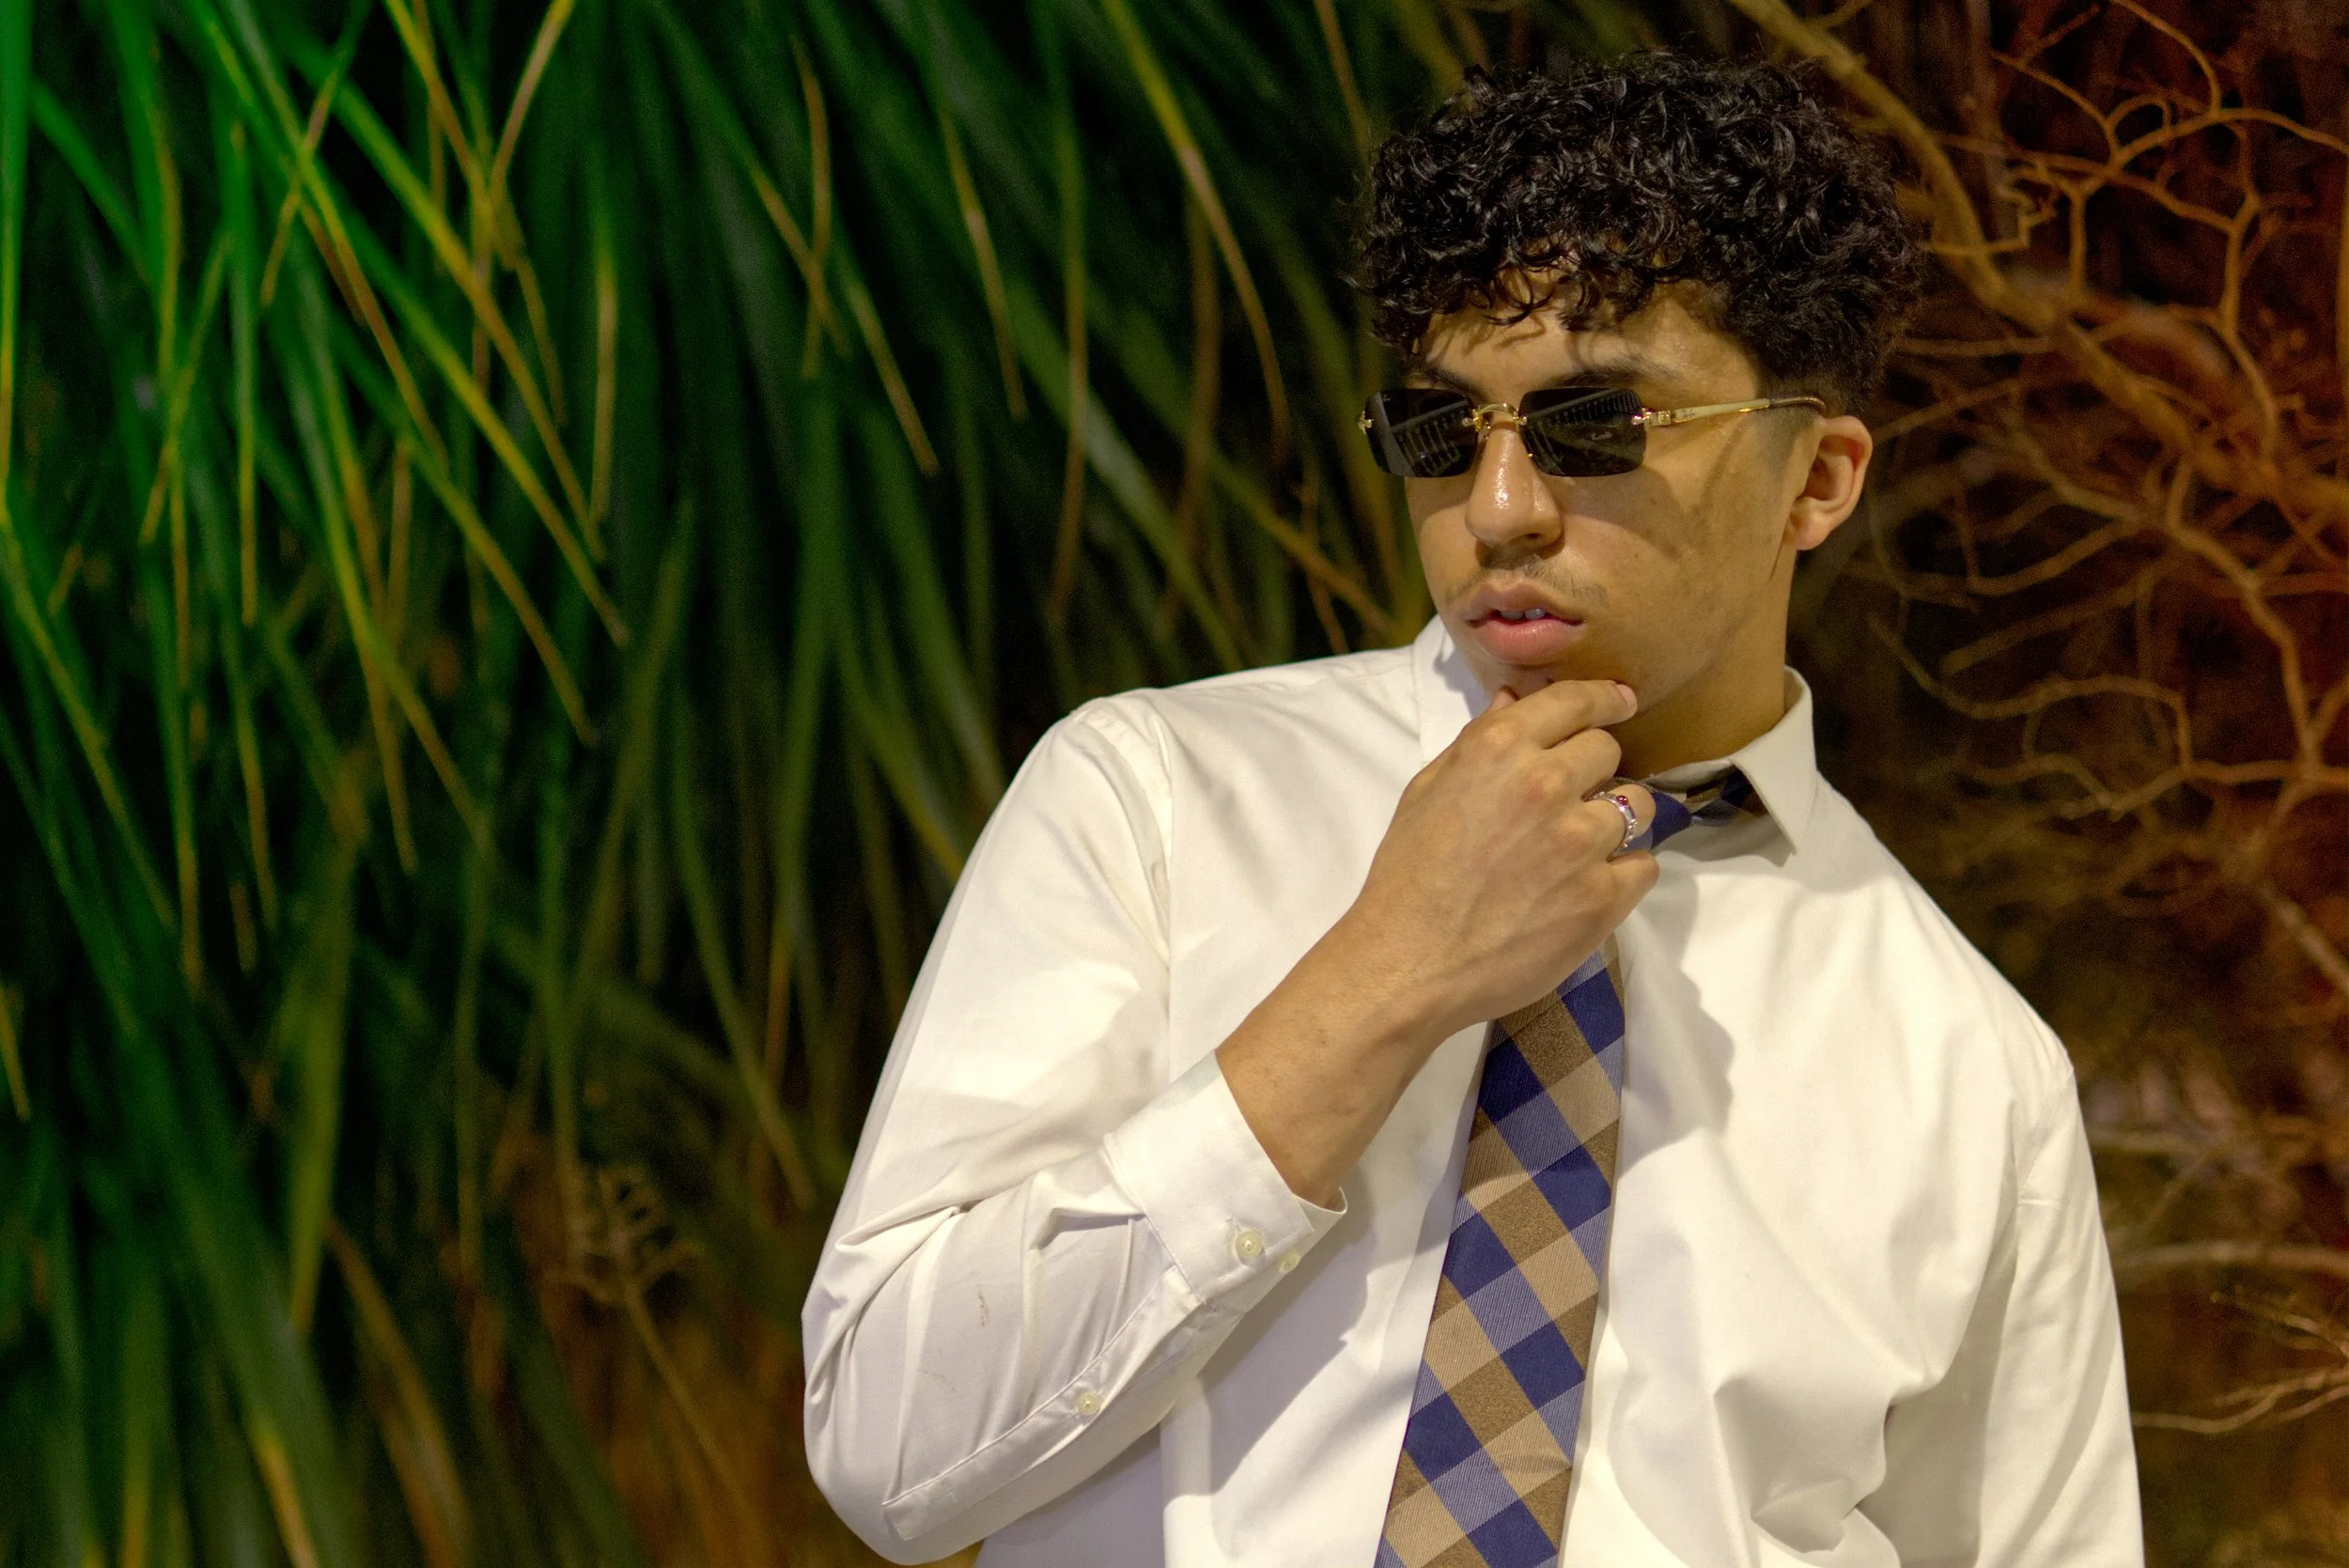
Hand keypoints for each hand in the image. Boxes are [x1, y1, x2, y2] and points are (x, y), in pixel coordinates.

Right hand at [1331, 679, 1657, 1042]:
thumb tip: (1513, 701)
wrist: (1409, 962)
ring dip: (1614, 819)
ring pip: (1637, 804)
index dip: (1605, 698)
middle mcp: (1546, 783)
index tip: (1621, 702)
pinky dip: (1624, 872)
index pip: (1575, 701)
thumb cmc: (1408, 876)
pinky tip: (1589, 885)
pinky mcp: (1602, 895)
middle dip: (1595, 767)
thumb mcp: (1427, 791)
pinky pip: (1644, 865)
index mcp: (1499, 749)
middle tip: (1571, 798)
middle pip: (1609, 750)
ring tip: (1581, 847)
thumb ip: (1476, 742)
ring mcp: (1580, 841)